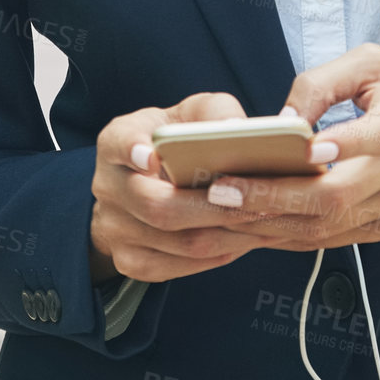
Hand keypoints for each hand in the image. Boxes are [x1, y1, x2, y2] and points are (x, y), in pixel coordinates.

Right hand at [89, 91, 300, 283]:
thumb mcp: (188, 115)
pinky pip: (181, 267)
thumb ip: (212, 113)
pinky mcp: (130, 261)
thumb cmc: (173, 142)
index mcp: (116, 142)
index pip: (120, 143)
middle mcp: (108, 187)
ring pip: (179, 243)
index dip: (133, 150)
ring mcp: (114, 230)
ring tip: (271, 223)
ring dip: (231, 235)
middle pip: (159, 206)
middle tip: (262, 202)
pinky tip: (249, 240)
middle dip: (216, 207)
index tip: (151, 156)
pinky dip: (221, 254)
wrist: (141, 185)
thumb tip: (241, 129)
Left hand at [196, 44, 379, 252]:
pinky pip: (334, 240)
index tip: (292, 146)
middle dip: (274, 198)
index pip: (372, 139)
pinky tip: (254, 227)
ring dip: (272, 225)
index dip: (334, 147)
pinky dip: (291, 237)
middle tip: (221, 190)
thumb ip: (325, 81)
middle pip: (337, 198)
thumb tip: (280, 118)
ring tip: (221, 211)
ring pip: (330, 228)